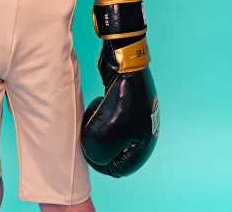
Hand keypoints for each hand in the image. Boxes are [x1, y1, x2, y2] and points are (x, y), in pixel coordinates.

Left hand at [80, 0, 159, 176]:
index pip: (122, 168)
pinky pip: (110, 117)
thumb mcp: (105, 133)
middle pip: (117, 150)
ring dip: (99, 130)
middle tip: (86, 140)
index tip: (88, 156)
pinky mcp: (126, 102)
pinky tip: (96, 108)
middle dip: (100, 147)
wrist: (125, 64)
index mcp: (145, 143)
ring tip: (89, 123)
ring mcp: (136, 115)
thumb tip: (92, 155)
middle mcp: (144, 131)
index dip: (102, 166)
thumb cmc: (119, 99)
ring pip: (112, 132)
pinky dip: (101, 116)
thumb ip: (98, 152)